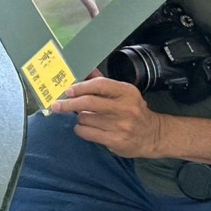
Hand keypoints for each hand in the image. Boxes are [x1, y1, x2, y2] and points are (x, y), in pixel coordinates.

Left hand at [49, 77, 169, 158]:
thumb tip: (85, 70)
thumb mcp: (123, 93)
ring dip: (79, 118)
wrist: (153, 135)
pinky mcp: (116, 141)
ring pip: (85, 118)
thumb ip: (103, 83)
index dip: (80, 87)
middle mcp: (125, 108)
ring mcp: (121, 126)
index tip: (67, 90)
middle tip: (56, 105)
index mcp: (126, 92)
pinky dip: (81, 130)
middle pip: (88, 102)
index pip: (99, 85)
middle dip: (69, 104)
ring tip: (86, 117)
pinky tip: (86, 128)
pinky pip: (87, 133)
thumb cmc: (133, 110)